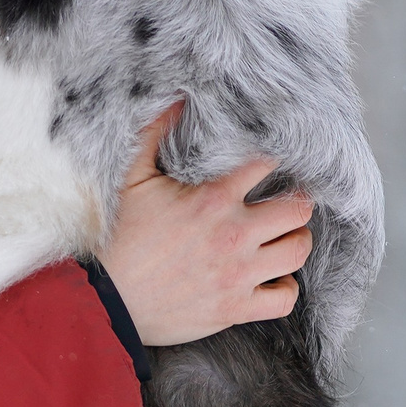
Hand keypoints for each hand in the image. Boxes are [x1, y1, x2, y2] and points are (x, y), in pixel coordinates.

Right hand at [97, 102, 313, 346]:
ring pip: (298, 250)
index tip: (272, 164)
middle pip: (298, 210)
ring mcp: (238, 273)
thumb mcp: (132, 179)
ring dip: (296, 240)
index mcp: (213, 199)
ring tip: (284, 236)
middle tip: (287, 201)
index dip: (274, 160)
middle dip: (297, 201)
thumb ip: (154, 134)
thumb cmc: (119, 238)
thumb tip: (175, 99)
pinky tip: (274, 277)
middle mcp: (234, 234)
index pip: (268, 166)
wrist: (107, 299)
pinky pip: (285, 299)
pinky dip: (285, 288)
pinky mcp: (236, 307)